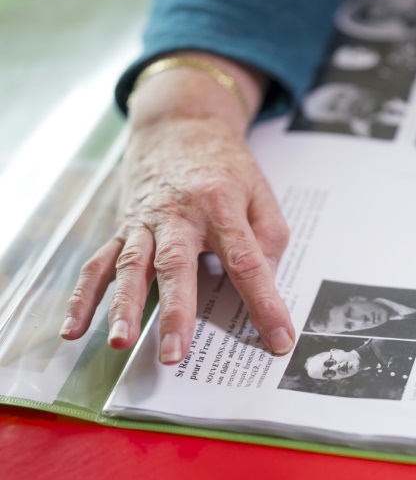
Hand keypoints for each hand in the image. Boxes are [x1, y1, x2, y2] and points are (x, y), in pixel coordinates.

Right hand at [59, 53, 294, 362]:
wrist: (180, 125)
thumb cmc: (226, 166)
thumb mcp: (261, 193)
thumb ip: (269, 239)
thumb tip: (266, 285)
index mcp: (222, 205)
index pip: (246, 261)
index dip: (264, 303)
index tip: (278, 340)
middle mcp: (179, 214)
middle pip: (177, 265)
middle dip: (175, 311)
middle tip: (174, 354)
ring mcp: (146, 221)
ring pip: (131, 265)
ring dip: (123, 305)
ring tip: (121, 341)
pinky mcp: (124, 227)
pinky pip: (98, 263)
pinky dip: (83, 297)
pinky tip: (73, 328)